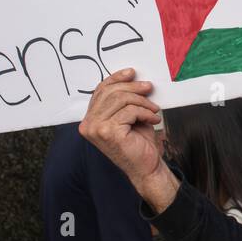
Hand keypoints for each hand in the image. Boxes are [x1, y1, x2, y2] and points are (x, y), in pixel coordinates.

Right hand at [79, 68, 177, 209]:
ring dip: (142, 102)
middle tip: (149, 88)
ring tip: (153, 110)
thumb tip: (132, 77)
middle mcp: (88, 124)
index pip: (100, 91)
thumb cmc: (138, 142)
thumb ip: (123, 100)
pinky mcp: (108, 132)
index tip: (132, 73)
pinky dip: (145, 112)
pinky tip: (153, 119)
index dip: (116, 79)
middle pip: (110, 92)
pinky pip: (130, 111)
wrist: (146, 167)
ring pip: (121, 100)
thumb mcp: (128, 116)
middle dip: (133, 88)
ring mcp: (96, 129)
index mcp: (89, 119)